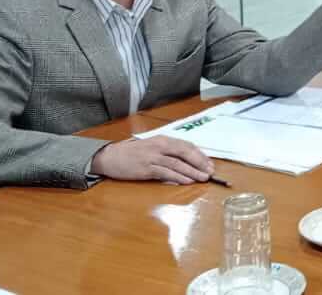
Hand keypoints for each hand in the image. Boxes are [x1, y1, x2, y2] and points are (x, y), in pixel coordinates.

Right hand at [91, 136, 213, 184]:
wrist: (110, 157)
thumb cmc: (132, 153)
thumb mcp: (152, 147)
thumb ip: (168, 152)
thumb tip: (188, 163)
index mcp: (163, 140)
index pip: (186, 146)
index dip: (200, 155)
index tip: (210, 164)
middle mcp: (159, 146)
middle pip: (185, 153)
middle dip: (200, 163)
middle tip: (211, 172)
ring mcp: (152, 157)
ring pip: (177, 164)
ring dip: (192, 172)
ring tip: (203, 178)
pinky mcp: (146, 168)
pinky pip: (166, 173)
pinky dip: (178, 177)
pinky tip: (187, 181)